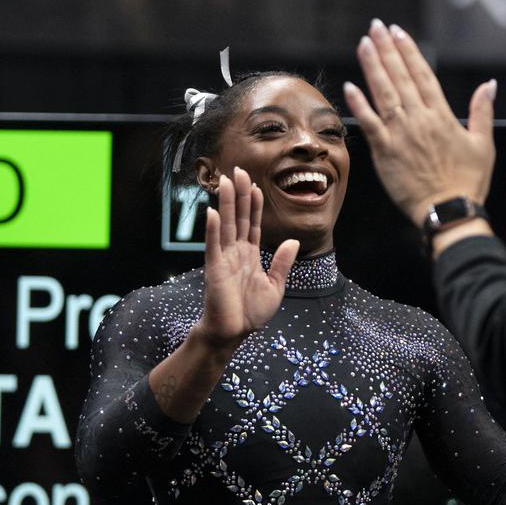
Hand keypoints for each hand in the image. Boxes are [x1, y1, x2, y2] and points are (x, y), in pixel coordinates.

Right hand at [194, 167, 298, 351]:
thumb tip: (292, 240)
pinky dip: (212, 229)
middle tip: (237, 170)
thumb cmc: (251, 313)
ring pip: (226, 225)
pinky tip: (212, 212)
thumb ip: (283, 263)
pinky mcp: (215, 270)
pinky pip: (213, 246)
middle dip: (239, 194)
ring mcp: (224, 259)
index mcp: (250, 255)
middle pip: (239, 217)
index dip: (254, 204)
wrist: (233, 334)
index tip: (255, 184)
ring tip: (225, 181)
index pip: (253, 223)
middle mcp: (236, 252)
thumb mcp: (275, 286)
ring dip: (226, 203)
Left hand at [344, 19, 495, 225]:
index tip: (398, 32)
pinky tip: (350, 86)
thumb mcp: (484, 144)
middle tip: (375, 27)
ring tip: (364, 44)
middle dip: (387, 49)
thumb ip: (483, 111)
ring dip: (372, 67)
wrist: (449, 212)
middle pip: (399, 77)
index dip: (409, 51)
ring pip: (383, 93)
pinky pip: (369, 123)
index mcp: (442, 116)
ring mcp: (400, 135)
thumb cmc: (468, 181)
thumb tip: (490, 84)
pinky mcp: (385, 152)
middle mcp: (419, 119)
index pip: (422, 74)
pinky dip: (359, 104)